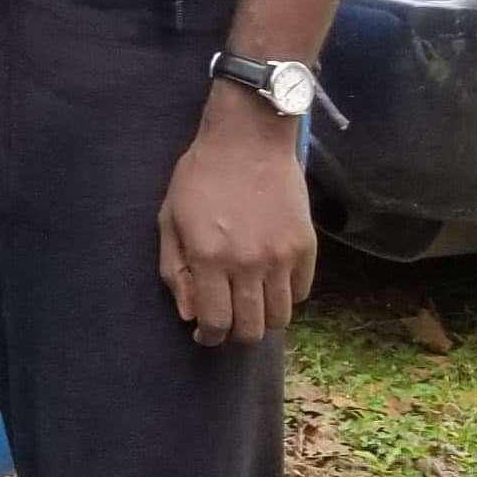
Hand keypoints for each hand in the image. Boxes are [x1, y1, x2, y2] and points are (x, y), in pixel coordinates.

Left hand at [157, 87, 320, 348]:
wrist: (248, 138)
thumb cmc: (201, 176)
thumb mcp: (170, 219)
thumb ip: (175, 271)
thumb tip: (189, 316)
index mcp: (210, 258)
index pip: (216, 324)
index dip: (209, 337)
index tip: (204, 334)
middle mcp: (248, 263)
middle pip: (251, 329)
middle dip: (235, 335)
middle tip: (227, 322)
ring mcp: (281, 256)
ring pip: (280, 317)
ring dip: (263, 320)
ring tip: (249, 304)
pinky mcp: (306, 246)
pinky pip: (301, 292)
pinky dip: (286, 296)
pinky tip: (270, 282)